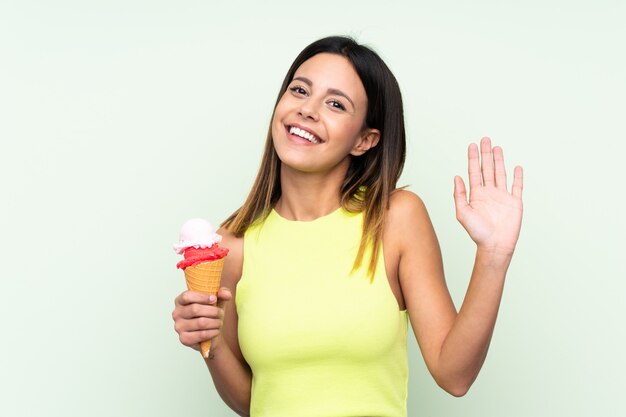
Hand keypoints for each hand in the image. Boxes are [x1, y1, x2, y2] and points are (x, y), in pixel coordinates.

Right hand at [172, 287, 231, 352]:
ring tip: (219, 322)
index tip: (214, 299)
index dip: (202, 297)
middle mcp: (176, 313)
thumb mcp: (218, 301)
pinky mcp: (184, 339)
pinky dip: (212, 332)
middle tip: (220, 313)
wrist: (212, 334)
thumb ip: (223, 293)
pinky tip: (216, 331)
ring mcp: (178, 327)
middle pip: (195, 309)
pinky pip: (201, 334)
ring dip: (215, 322)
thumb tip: (224, 293)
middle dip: (213, 311)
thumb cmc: (211, 314)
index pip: (187, 296)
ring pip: (200, 322)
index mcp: (180, 301)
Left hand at [453, 137, 522, 255]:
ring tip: (497, 147)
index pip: (474, 171)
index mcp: (476, 194)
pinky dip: (518, 177)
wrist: (494, 245)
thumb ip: (459, 194)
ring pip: (501, 173)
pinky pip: (517, 187)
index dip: (473, 158)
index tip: (472, 145)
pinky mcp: (515, 202)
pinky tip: (517, 167)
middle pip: (487, 168)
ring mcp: (502, 196)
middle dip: (486, 154)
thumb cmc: (477, 232)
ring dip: (499, 160)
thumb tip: (456, 176)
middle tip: (484, 139)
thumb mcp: (463, 213)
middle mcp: (489, 192)